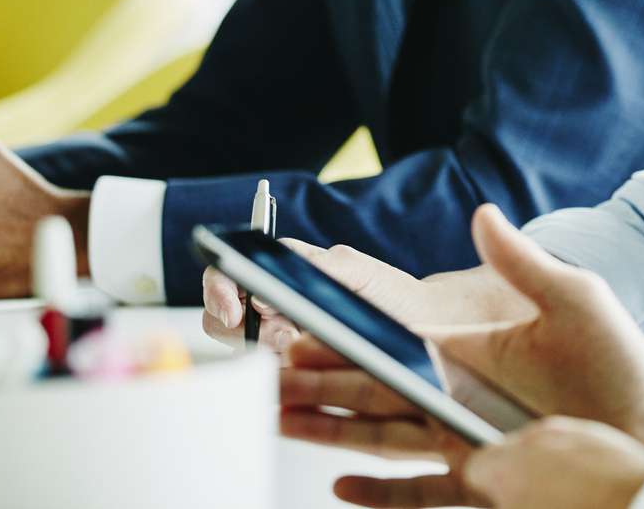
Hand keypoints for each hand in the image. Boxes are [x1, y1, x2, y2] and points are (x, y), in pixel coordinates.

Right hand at [207, 238, 485, 353]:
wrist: (423, 330)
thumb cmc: (392, 294)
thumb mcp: (355, 271)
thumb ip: (314, 266)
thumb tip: (273, 273)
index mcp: (282, 273)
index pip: (227, 275)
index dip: (219, 289)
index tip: (235, 307)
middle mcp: (273, 306)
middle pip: (223, 318)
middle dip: (246, 329)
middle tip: (284, 334)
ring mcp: (279, 340)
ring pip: (243, 351)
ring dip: (268, 353)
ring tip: (307, 348)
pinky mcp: (291, 372)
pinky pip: (267, 377)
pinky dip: (281, 377)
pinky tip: (309, 373)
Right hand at [282, 204, 643, 496]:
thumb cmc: (616, 355)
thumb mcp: (574, 298)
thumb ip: (524, 263)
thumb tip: (485, 214)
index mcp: (464, 344)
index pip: (389, 333)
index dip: (341, 328)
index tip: (292, 316)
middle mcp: (453, 389)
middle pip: (369, 385)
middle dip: (313, 380)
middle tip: (260, 375)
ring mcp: (462, 434)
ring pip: (379, 433)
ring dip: (327, 427)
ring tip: (277, 419)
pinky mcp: (481, 474)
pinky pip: (419, 490)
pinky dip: (380, 491)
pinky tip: (341, 487)